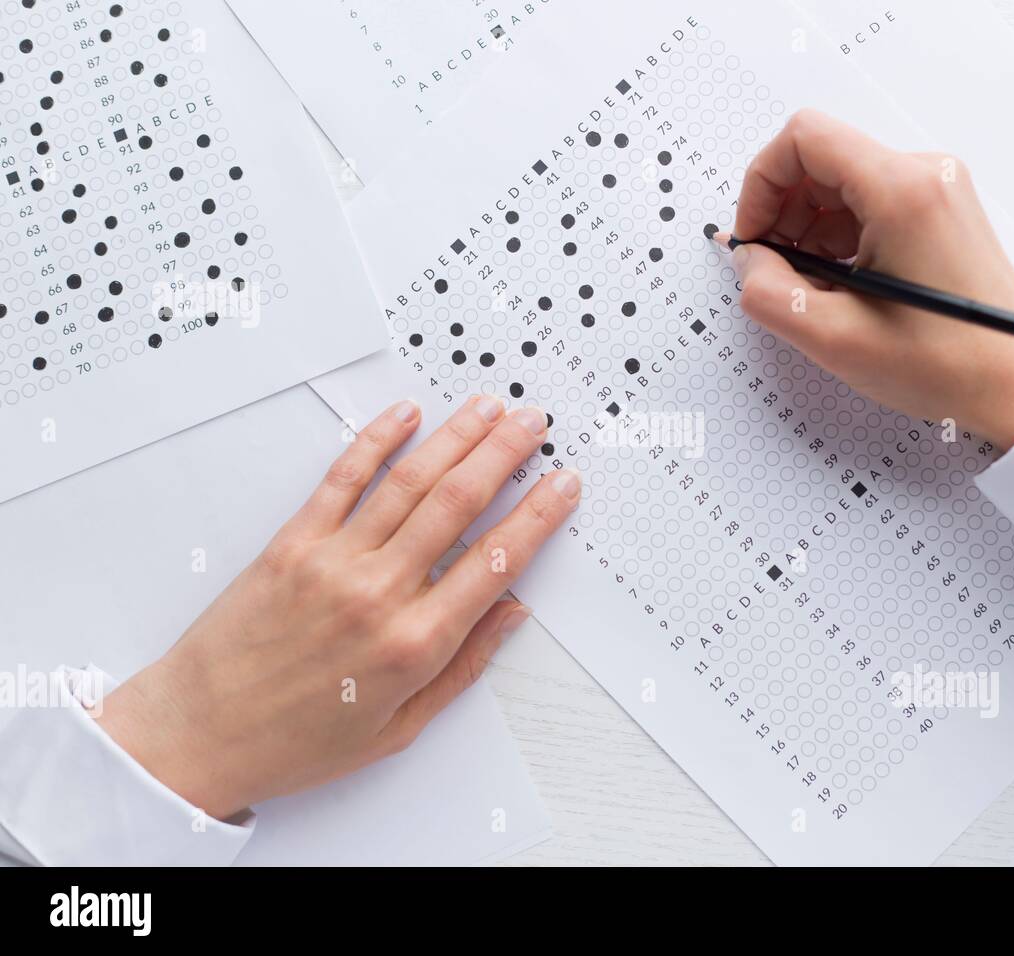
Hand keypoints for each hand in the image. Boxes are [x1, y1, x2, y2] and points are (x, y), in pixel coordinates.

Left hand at [95, 396, 579, 820]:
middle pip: (458, 504)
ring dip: (455, 437)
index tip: (563, 483)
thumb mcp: (400, 728)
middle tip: (533, 424)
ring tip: (488, 408)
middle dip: (505, 455)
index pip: (497, 561)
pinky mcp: (291, 543)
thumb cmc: (299, 741)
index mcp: (415, 645)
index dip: (539, 516)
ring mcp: (333, 561)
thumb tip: (513, 611)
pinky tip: (407, 416)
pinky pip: (342, 479)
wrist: (199, 735)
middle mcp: (379, 594)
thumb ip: (463, 666)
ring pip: (409, 482)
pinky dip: (377, 440)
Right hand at [722, 109, 1013, 448]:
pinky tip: (842, 288)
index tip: (754, 236)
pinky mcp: (942, 212)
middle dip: (784, 212)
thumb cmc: (947, 364)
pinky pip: (870, 204)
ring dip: (811, 230)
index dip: (762, 183)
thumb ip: (769, 292)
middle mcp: (925, 175)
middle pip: (822, 159)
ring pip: (843, 184)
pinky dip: (841, 238)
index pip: (804, 138)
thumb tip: (749, 259)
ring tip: (813, 290)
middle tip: (775, 270)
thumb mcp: (834, 337)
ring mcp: (938, 190)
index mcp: (901, 190)